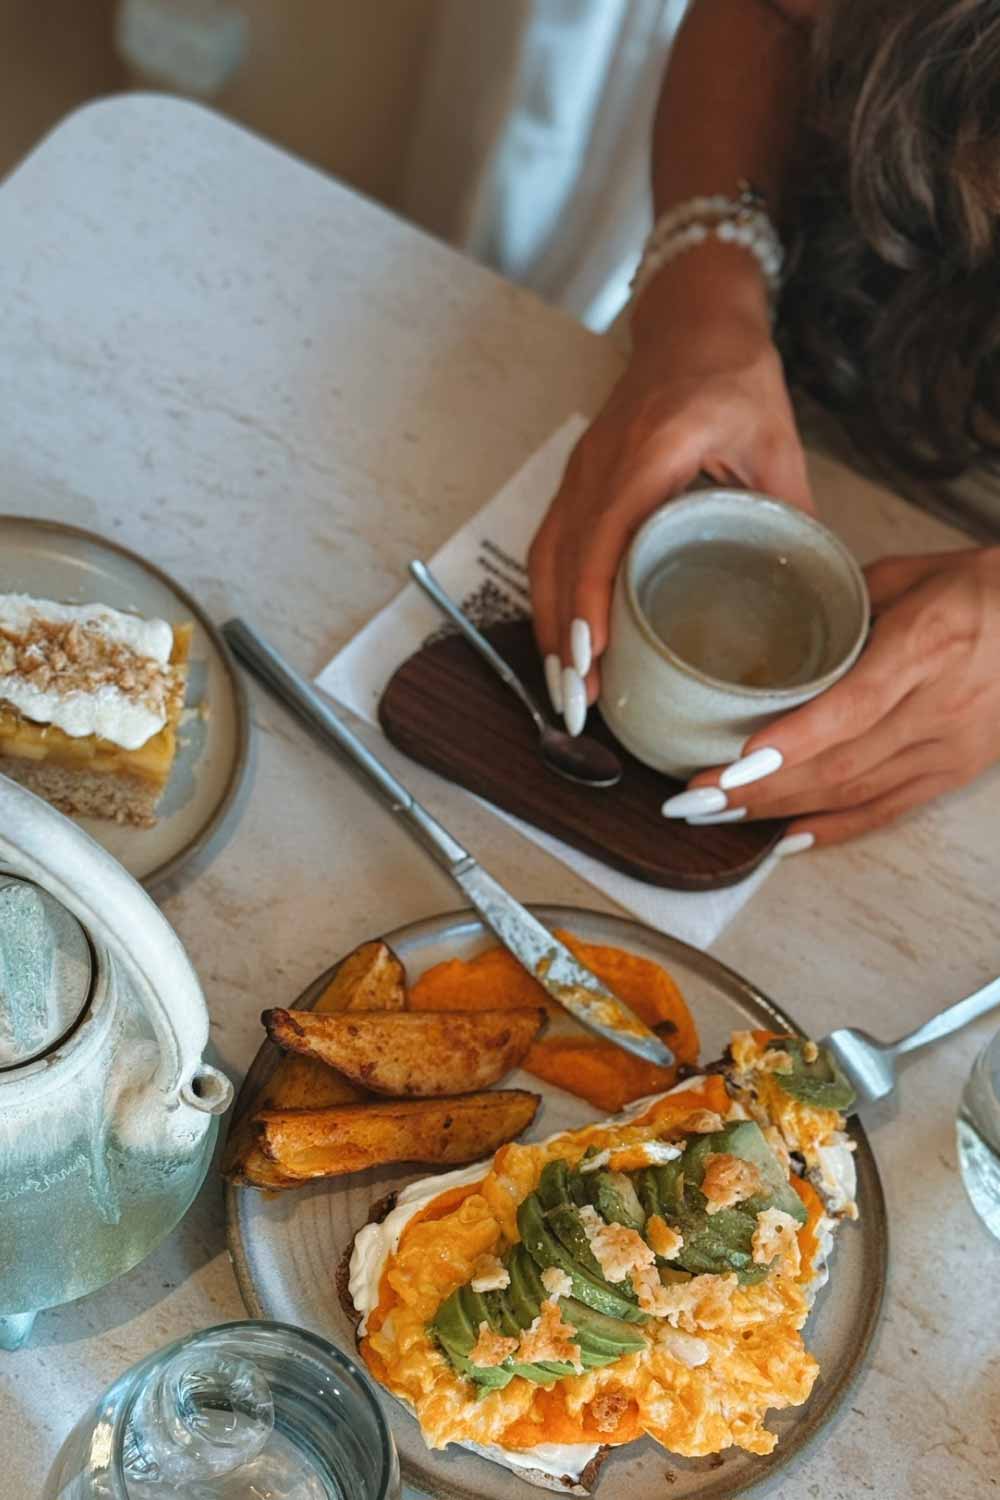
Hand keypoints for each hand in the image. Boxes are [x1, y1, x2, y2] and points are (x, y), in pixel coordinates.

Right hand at [528, 252, 811, 734]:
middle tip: (576, 704)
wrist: (693, 325)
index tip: (593, 656)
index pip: (606, 532)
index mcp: (654, 447)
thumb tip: (811, 596)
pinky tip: (564, 644)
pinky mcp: (575, 482)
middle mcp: (603, 461)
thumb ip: (789, 516)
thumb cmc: (736, 379)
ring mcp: (581, 471)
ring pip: (547, 558)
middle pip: (563, 557)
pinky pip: (550, 547)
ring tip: (564, 690)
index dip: (593, 598)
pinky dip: (552, 600)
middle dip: (563, 636)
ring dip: (549, 626)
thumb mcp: (777, 444)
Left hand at [664, 547, 999, 846]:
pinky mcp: (956, 772)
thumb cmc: (981, 587)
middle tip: (693, 799)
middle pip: (841, 762)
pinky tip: (785, 838)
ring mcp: (952, 746)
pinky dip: (835, 829)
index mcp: (928, 644)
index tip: (734, 760)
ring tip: (718, 815)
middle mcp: (942, 704)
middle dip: (760, 787)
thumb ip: (842, 601)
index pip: (854, 705)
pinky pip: (889, 810)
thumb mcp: (909, 573)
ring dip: (780, 809)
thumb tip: (773, 625)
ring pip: (856, 792)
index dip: (793, 741)